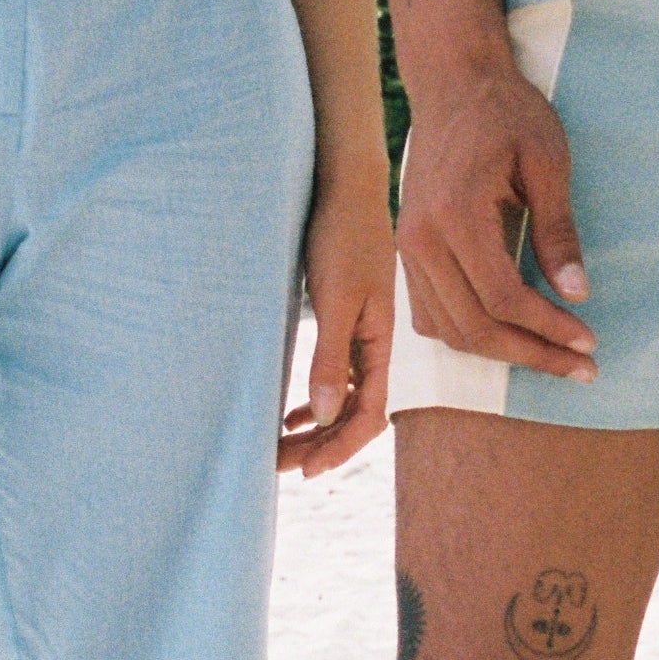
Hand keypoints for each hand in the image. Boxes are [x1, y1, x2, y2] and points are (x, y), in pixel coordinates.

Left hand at [280, 167, 397, 478]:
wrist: (346, 188)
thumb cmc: (341, 237)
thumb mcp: (336, 298)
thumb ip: (330, 356)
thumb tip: (321, 416)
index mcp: (382, 345)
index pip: (368, 417)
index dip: (339, 449)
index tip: (306, 471)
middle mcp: (376, 347)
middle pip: (354, 415)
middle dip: (320, 446)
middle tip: (277, 468)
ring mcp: (362, 335)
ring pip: (342, 399)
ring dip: (315, 428)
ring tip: (279, 449)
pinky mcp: (345, 321)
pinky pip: (335, 377)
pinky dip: (315, 402)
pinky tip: (290, 413)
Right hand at [396, 58, 596, 381]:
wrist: (452, 81)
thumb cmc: (505, 113)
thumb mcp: (547, 161)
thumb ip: (557, 231)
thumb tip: (576, 294)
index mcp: (455, 214)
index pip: (501, 297)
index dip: (547, 329)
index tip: (588, 343)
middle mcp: (421, 237)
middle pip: (472, 325)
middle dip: (531, 354)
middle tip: (580, 367)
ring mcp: (407, 245)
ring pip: (448, 328)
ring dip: (500, 352)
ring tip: (551, 356)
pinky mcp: (407, 247)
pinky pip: (429, 312)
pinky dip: (467, 333)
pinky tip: (508, 333)